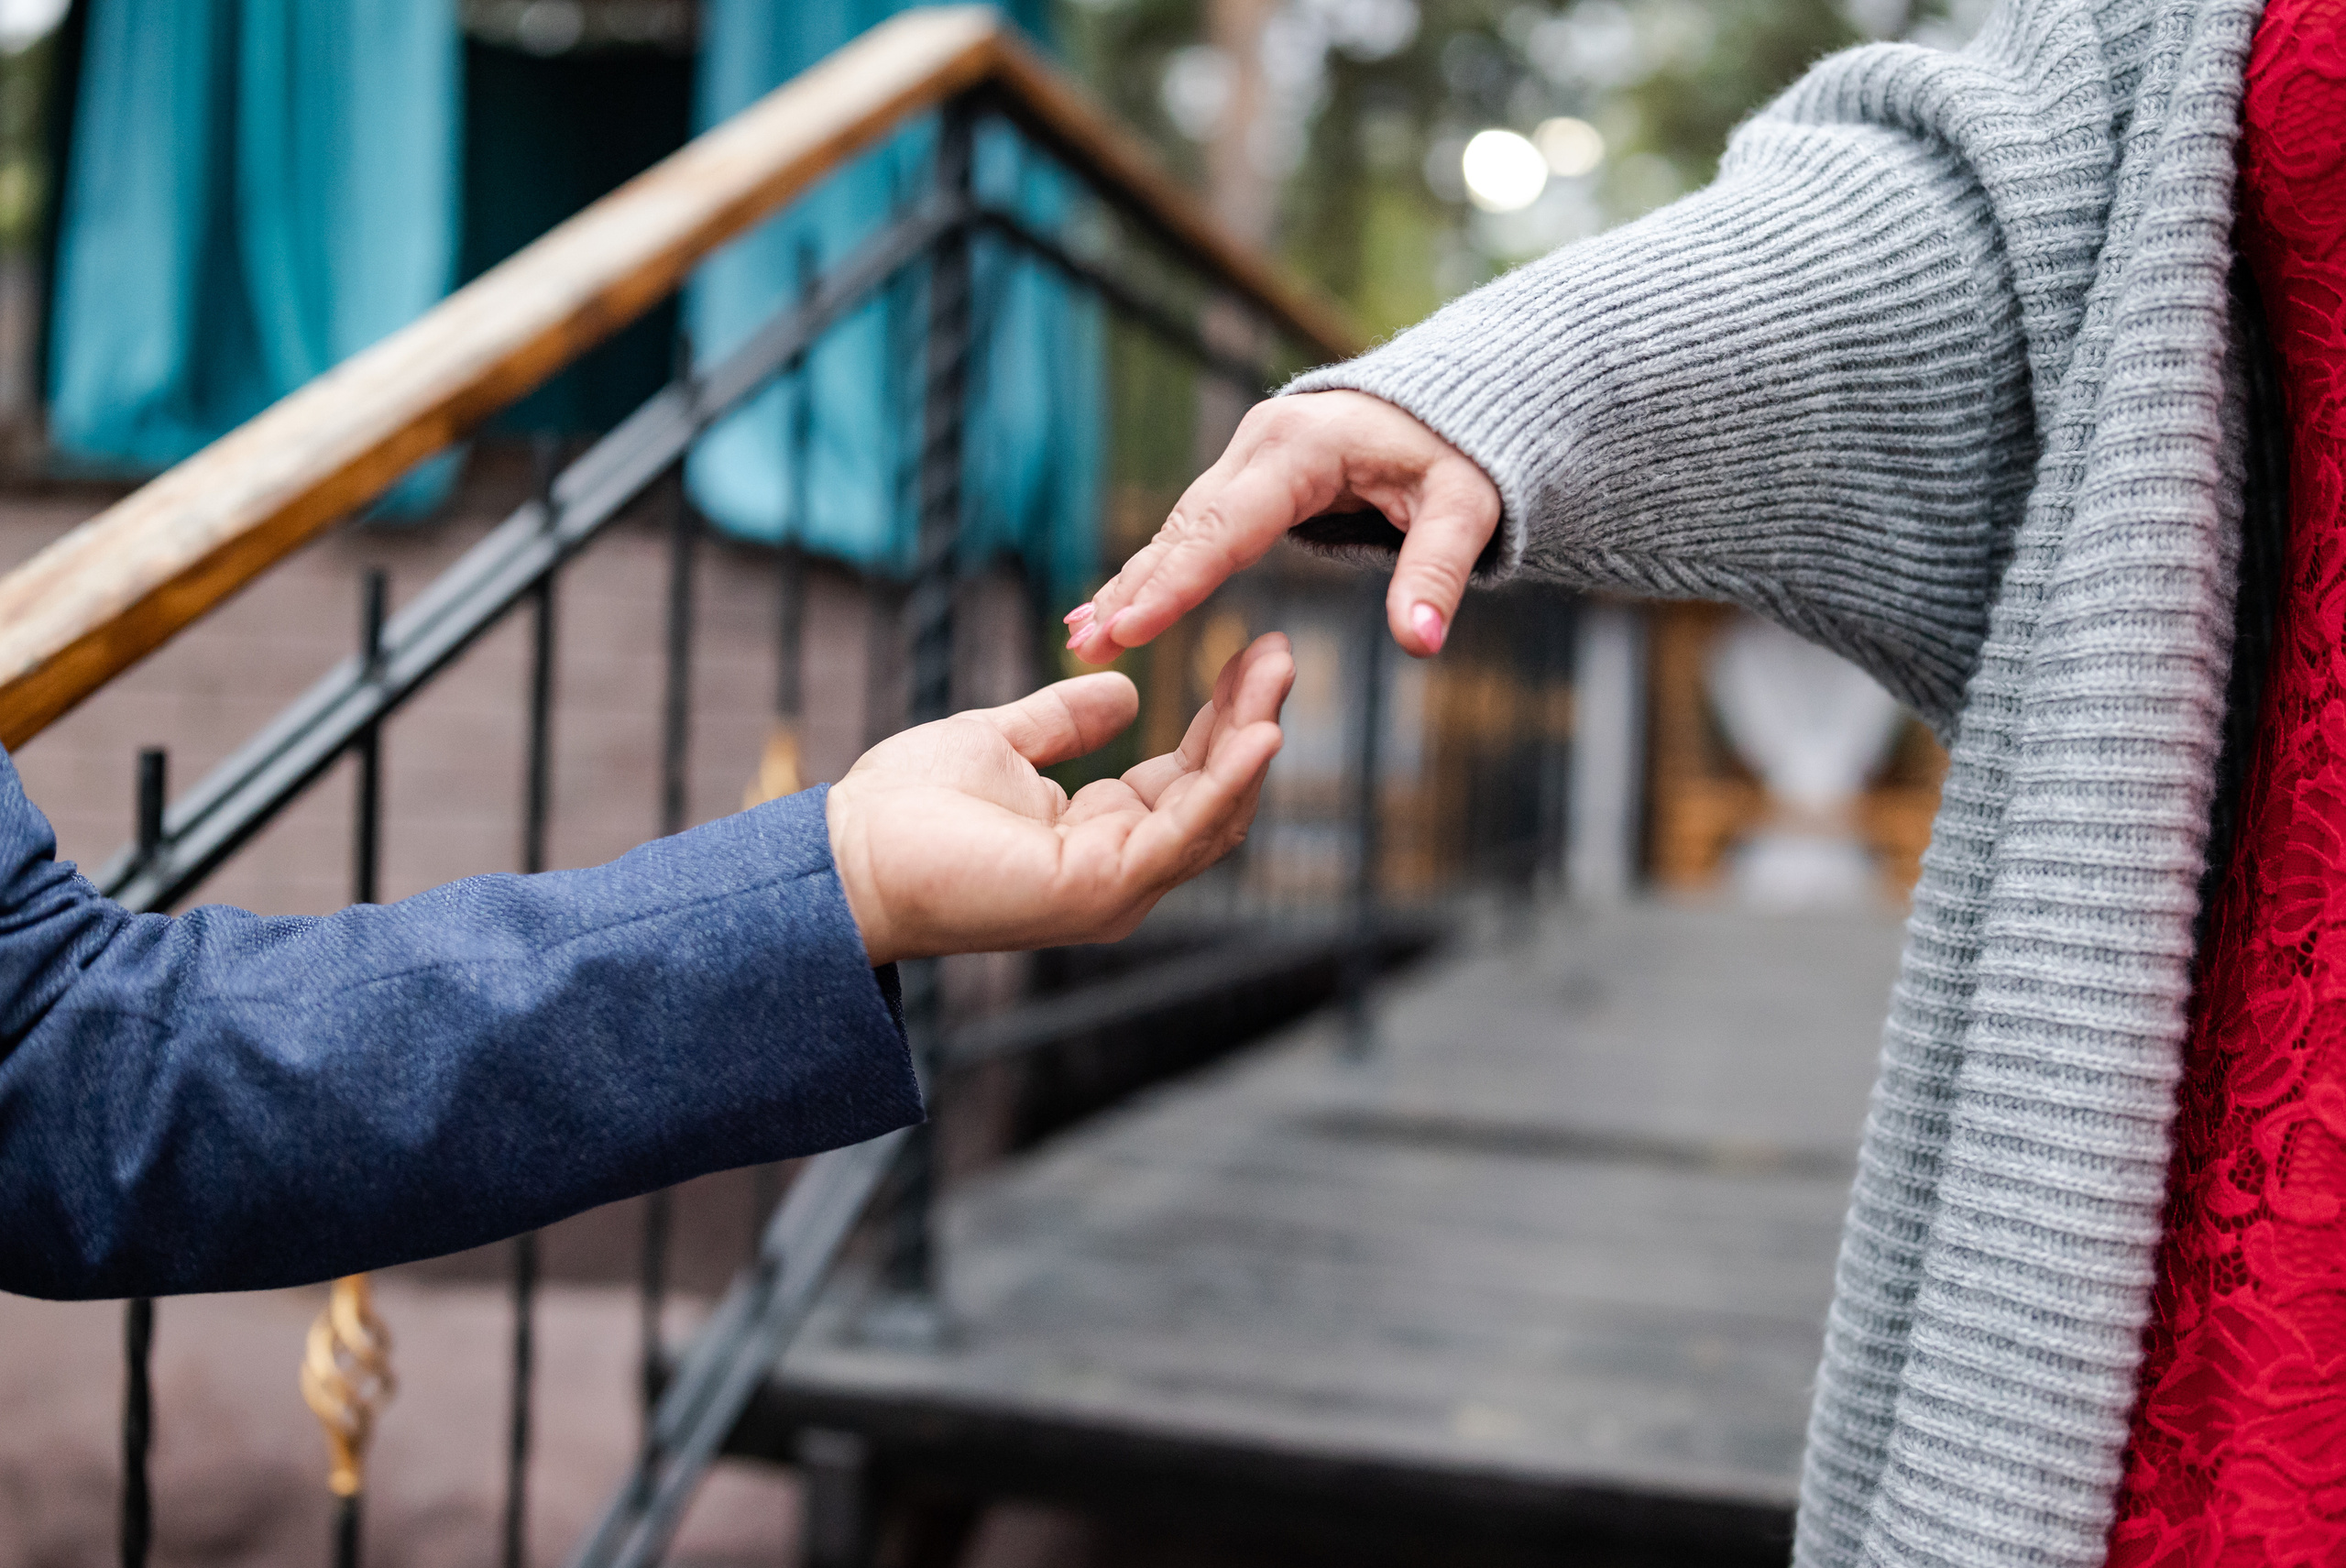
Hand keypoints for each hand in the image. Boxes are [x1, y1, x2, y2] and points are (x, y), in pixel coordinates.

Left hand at [824, 633, 1293, 964]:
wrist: (848, 852)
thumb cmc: (907, 808)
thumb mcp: (1002, 741)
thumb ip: (1064, 721)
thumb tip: (1126, 691)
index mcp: (1100, 840)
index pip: (1186, 779)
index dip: (1223, 717)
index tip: (1252, 651)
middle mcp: (1121, 874)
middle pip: (1214, 797)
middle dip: (1253, 720)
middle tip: (1284, 652)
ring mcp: (1115, 889)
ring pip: (1212, 813)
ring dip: (1251, 738)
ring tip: (1279, 668)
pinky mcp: (1100, 889)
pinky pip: (1183, 831)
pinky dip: (1226, 781)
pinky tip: (1260, 730)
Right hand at [1064, 390, 1499, 663]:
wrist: (1445, 402)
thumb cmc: (1458, 453)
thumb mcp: (1466, 508)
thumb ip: (1437, 571)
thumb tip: (1420, 640)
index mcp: (1301, 448)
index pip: (1228, 526)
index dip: (1178, 581)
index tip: (1131, 628)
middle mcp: (1259, 446)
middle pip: (1187, 527)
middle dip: (1134, 589)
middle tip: (1085, 646)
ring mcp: (1246, 458)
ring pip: (1179, 529)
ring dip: (1131, 584)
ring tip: (1082, 637)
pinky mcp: (1245, 479)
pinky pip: (1192, 529)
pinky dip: (1153, 570)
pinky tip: (1114, 607)